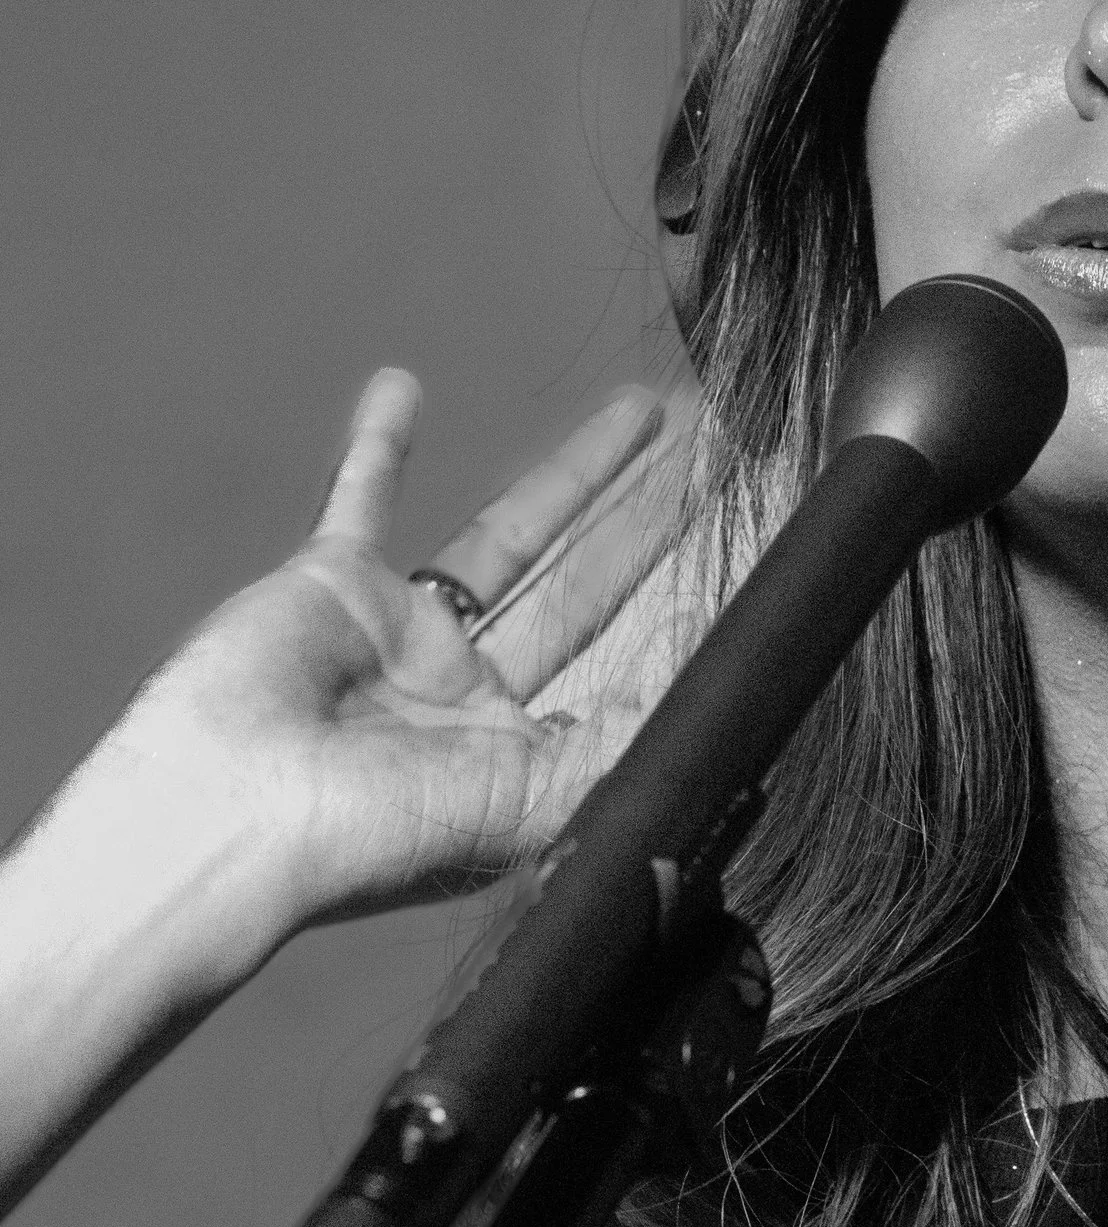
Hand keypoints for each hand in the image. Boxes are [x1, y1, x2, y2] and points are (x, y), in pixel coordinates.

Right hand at [77, 371, 691, 968]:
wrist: (226, 818)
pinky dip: (377, 445)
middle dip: (658, 525)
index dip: (697, 610)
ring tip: (645, 410)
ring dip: (577, 473)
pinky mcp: (331, 587)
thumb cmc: (373, 839)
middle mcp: (472, 696)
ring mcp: (402, 638)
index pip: (633, 666)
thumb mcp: (537, 805)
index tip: (762, 550)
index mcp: (524, 758)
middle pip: (593, 587)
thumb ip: (628, 742)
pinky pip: (359, 498)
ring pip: (512, 533)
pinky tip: (400, 387)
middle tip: (723, 455)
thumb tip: (721, 689)